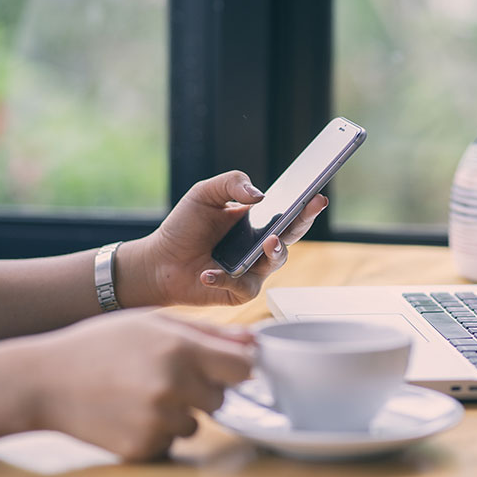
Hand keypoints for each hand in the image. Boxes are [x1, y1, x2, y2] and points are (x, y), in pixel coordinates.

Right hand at [31, 310, 252, 460]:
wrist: (45, 380)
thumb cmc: (101, 344)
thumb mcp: (153, 322)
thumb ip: (208, 332)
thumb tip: (254, 341)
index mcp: (181, 349)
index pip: (242, 367)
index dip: (234, 366)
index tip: (222, 366)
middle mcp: (174, 385)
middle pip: (221, 398)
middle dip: (203, 389)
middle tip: (165, 375)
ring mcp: (158, 419)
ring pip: (196, 423)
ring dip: (179, 412)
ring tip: (141, 392)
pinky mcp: (143, 446)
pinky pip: (170, 441)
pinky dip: (156, 430)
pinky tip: (128, 412)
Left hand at [117, 170, 326, 306]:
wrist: (160, 261)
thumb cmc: (184, 227)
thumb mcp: (204, 194)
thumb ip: (232, 183)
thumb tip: (260, 195)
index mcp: (258, 221)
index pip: (288, 212)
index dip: (305, 204)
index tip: (317, 195)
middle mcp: (261, 246)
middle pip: (291, 235)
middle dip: (303, 221)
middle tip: (307, 209)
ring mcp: (254, 270)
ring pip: (276, 261)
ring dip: (274, 251)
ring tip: (267, 242)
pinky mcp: (240, 292)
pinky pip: (242, 286)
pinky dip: (225, 278)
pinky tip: (208, 272)